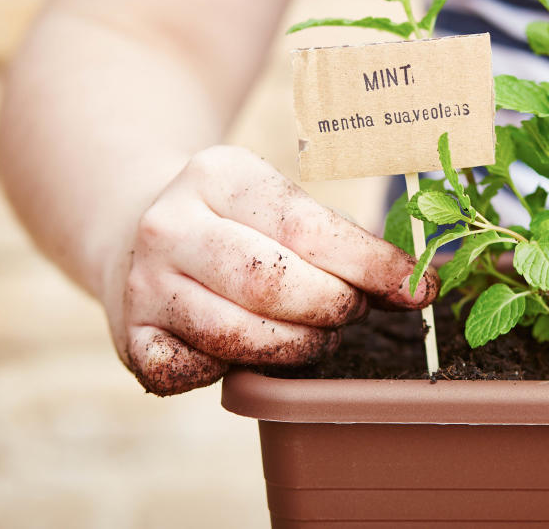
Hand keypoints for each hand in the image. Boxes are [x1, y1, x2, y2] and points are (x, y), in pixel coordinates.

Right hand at [104, 146, 436, 394]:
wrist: (133, 231)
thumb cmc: (237, 224)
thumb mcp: (279, 205)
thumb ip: (342, 241)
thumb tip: (416, 285)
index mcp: (217, 174)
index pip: (306, 227)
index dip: (370, 265)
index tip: (416, 288)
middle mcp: (170, 225)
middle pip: (272, 284)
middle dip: (333, 308)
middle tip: (352, 312)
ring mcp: (143, 285)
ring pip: (239, 335)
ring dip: (298, 347)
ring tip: (316, 336)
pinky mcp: (132, 340)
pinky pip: (200, 373)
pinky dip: (237, 370)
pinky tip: (250, 349)